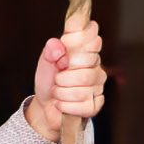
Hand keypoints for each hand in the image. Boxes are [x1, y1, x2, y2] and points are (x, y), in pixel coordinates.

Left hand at [26, 19, 106, 142]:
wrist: (46, 105)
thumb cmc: (49, 81)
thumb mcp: (45, 62)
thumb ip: (50, 50)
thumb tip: (58, 45)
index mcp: (86, 52)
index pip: (93, 37)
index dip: (78, 39)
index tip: (66, 41)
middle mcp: (96, 67)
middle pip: (86, 68)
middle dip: (63, 76)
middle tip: (57, 77)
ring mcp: (98, 86)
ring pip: (82, 88)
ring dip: (61, 92)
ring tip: (57, 91)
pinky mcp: (96, 104)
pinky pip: (82, 105)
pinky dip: (65, 105)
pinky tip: (62, 103)